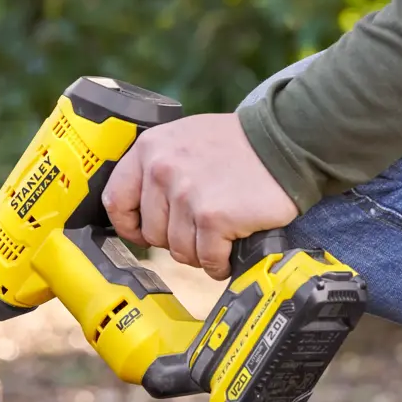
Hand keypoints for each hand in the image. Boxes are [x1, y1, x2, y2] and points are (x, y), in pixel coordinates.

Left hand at [101, 113, 298, 279]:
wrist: (285, 140)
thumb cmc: (238, 144)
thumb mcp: (184, 139)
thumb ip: (158, 167)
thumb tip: (138, 207)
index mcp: (149, 149)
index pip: (116, 201)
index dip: (130, 225)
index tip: (144, 233)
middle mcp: (162, 170)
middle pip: (152, 233)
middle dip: (176, 239)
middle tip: (201, 228)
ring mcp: (187, 195)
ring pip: (178, 250)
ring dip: (200, 252)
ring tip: (220, 235)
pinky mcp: (213, 217)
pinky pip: (207, 259)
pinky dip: (220, 263)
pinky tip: (231, 249)